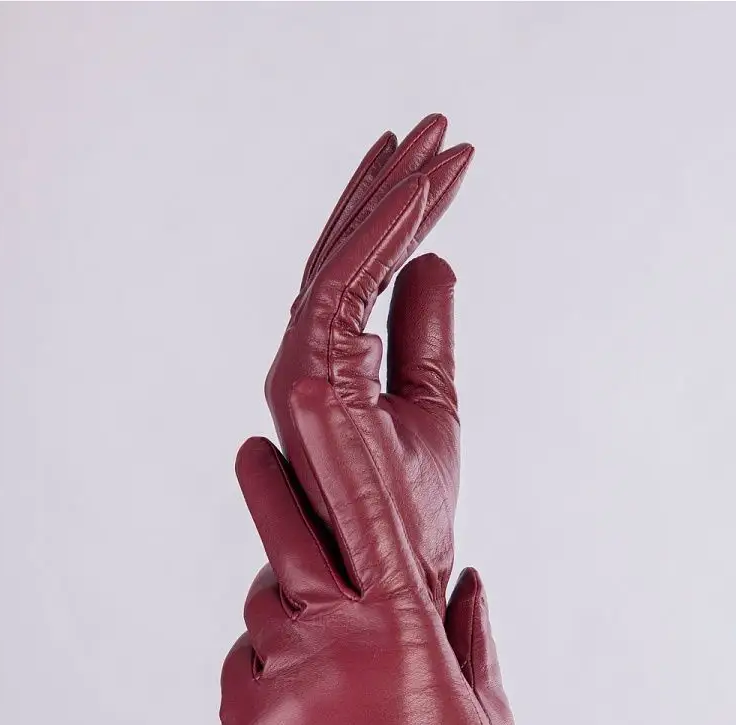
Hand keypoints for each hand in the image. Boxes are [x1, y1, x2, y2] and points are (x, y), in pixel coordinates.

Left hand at [220, 378, 548, 724]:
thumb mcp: (484, 709)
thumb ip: (469, 632)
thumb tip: (468, 577)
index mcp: (406, 627)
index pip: (368, 511)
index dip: (336, 447)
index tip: (308, 396)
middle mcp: (339, 640)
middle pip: (285, 535)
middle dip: (269, 490)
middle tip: (256, 455)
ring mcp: (284, 681)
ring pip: (262, 609)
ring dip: (284, 617)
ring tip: (321, 669)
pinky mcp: (244, 724)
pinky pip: (243, 667)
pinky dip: (264, 674)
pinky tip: (301, 717)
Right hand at [264, 114, 472, 614]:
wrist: (401, 586)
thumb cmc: (414, 513)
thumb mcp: (433, 401)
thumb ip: (424, 332)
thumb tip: (434, 262)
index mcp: (326, 375)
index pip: (355, 279)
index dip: (391, 219)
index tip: (436, 168)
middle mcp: (301, 367)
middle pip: (341, 257)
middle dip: (387, 188)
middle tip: (432, 127)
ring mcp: (297, 375)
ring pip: (340, 260)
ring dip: (389, 194)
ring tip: (438, 142)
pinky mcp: (307, 384)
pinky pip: (345, 286)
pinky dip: (384, 233)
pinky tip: (426, 190)